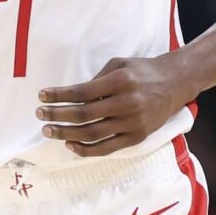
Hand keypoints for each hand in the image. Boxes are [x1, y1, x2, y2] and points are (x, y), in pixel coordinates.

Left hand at [37, 55, 193, 156]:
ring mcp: (133, 122)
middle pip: (83, 115)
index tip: (42, 96)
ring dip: (66, 134)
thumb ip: (96, 80)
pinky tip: (70, 144)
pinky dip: (86, 149)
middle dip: (57, 115)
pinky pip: (107, 148)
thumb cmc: (142, 71)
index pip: (82, 92)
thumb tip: (70, 97)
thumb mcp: (119, 65)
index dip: (59, 96)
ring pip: (92, 134)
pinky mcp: (137, 137)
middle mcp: (127, 103)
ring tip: (49, 130)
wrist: (175, 83)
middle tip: (40, 115)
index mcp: (120, 81)